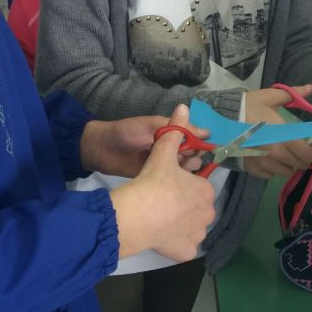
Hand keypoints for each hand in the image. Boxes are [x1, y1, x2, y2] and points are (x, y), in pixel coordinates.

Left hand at [81, 111, 209, 177]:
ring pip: (184, 168)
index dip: (201, 142)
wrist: (102, 150)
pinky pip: (172, 180)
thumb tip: (207, 130)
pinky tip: (180, 185)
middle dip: (194, 156)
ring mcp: (163, 164)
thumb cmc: (127, 132)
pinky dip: (178, 181)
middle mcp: (170, 148)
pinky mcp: (155, 177)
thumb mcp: (153, 126)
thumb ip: (177, 129)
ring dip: (186, 169)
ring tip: (180, 170)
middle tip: (185, 159)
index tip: (209, 149)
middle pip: (192, 154)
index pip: (193, 137)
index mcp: (170, 133)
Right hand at [109, 104, 214, 261]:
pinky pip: (182, 248)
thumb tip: (184, 106)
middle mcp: (208, 214)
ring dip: (179, 226)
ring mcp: (198, 235)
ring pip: (190, 229)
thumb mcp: (163, 152)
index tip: (166, 186)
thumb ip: (175, 130)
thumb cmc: (153, 182)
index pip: (197, 187)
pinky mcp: (186, 253)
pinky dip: (174, 245)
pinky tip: (160, 237)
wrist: (137, 215)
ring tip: (159, 219)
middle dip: (182, 207)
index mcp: (205, 190)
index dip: (181, 186)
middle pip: (195, 209)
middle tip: (161, 202)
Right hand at [243, 84, 311, 179]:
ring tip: (282, 154)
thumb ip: (292, 95)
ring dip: (287, 164)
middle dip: (301, 157)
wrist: (220, 120)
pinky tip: (267, 158)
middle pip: (299, 165)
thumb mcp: (269, 97)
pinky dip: (273, 169)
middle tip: (296, 149)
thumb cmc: (247, 107)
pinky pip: (271, 175)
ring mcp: (264, 164)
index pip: (307, 154)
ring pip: (286, 172)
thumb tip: (310, 88)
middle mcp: (276, 154)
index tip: (310, 146)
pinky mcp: (253, 170)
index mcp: (283, 137)